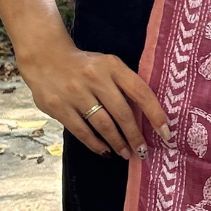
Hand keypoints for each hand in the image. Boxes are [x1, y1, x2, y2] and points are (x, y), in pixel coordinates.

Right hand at [17, 40, 170, 159]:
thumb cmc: (84, 65)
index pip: (140, 92)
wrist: (45, 57)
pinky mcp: (59, 107)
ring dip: (117, 142)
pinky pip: (82, 131)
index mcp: (112, 66)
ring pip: (103, 124)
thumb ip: (123, 85)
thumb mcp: (107, 65)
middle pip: (122, 113)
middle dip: (135, 136)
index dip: (155, 114)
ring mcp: (75, 93)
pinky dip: (95, 144)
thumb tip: (146, 116)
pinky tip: (105, 150)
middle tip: (143, 151)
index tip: (165, 133)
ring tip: (126, 153)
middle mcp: (95, 78)